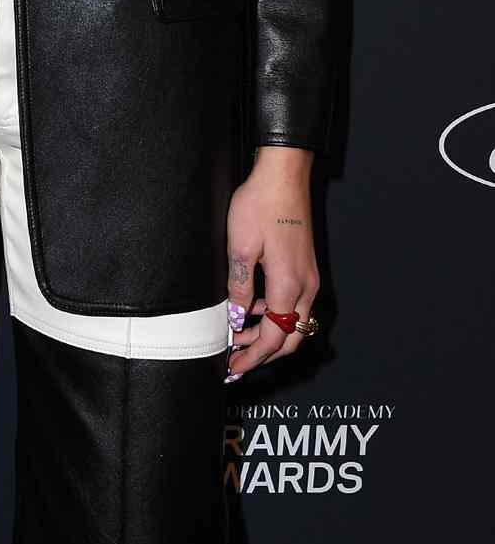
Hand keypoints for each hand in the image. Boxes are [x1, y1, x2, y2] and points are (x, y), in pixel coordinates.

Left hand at [225, 146, 318, 378]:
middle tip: (236, 361)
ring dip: (269, 334)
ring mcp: (309, 276)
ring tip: (239, 336)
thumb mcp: (240, 247)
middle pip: (291, 337)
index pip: (275, 337)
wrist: (283, 176)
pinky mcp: (306, 267)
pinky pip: (294, 303)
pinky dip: (276, 315)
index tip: (233, 367)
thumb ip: (240, 288)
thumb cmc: (261, 204)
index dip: (254, 356)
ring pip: (294, 321)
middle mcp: (306, 285)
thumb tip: (237, 319)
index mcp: (289, 284)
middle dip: (264, 353)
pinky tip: (253, 308)